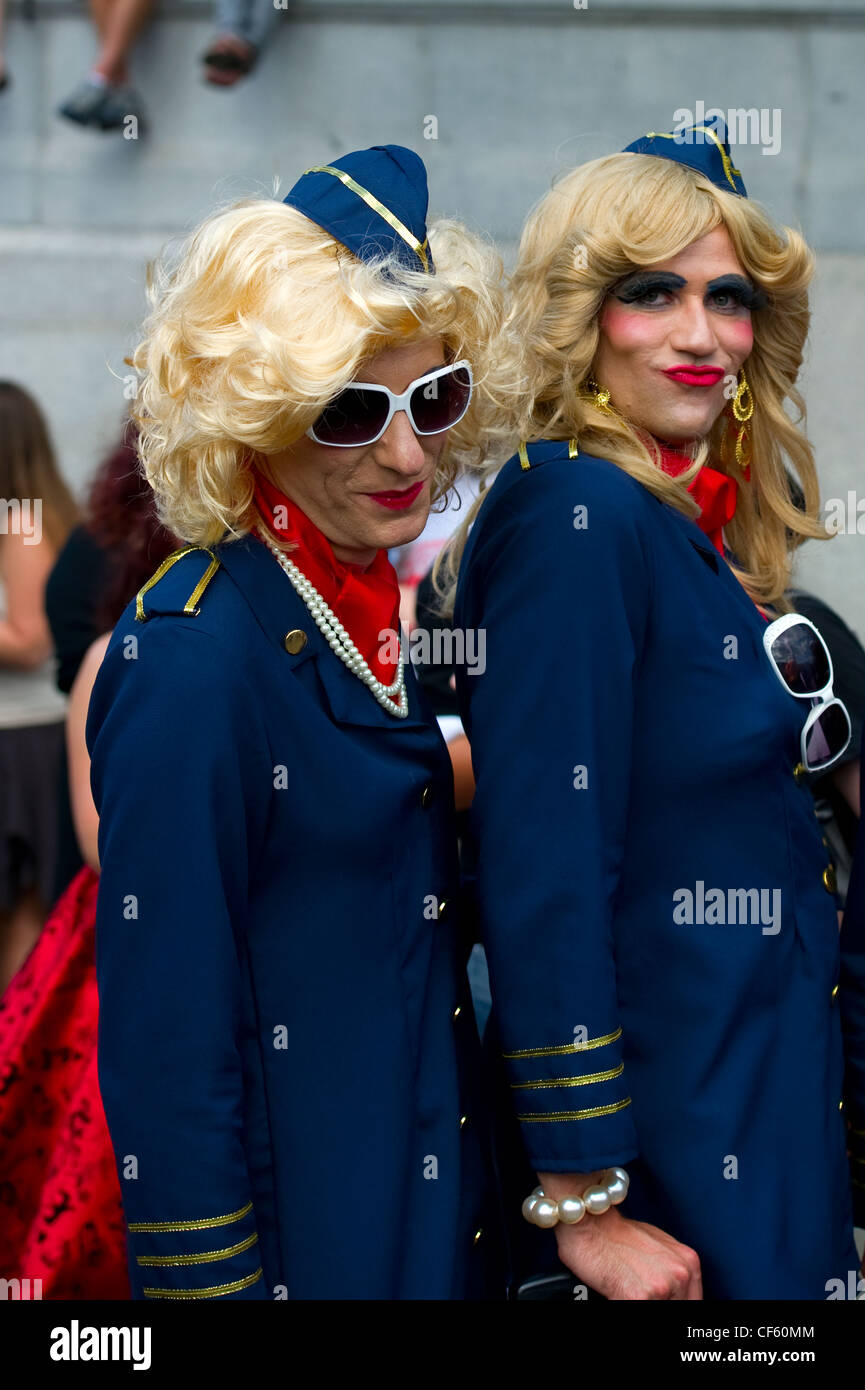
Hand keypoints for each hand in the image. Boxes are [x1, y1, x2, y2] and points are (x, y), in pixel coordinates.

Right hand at [537, 1170, 701, 1300]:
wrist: (588, 1220)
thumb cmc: (616, 1232)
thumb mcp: (658, 1247)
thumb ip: (672, 1270)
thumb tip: (677, 1294)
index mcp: (689, 1262)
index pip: (693, 1301)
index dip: (674, 1303)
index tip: (661, 1300)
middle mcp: (681, 1274)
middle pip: (678, 1308)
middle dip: (656, 1303)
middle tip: (638, 1292)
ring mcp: (661, 1287)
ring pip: (657, 1311)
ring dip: (640, 1303)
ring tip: (626, 1291)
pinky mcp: (638, 1297)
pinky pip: (634, 1311)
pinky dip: (622, 1303)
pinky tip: (616, 1293)